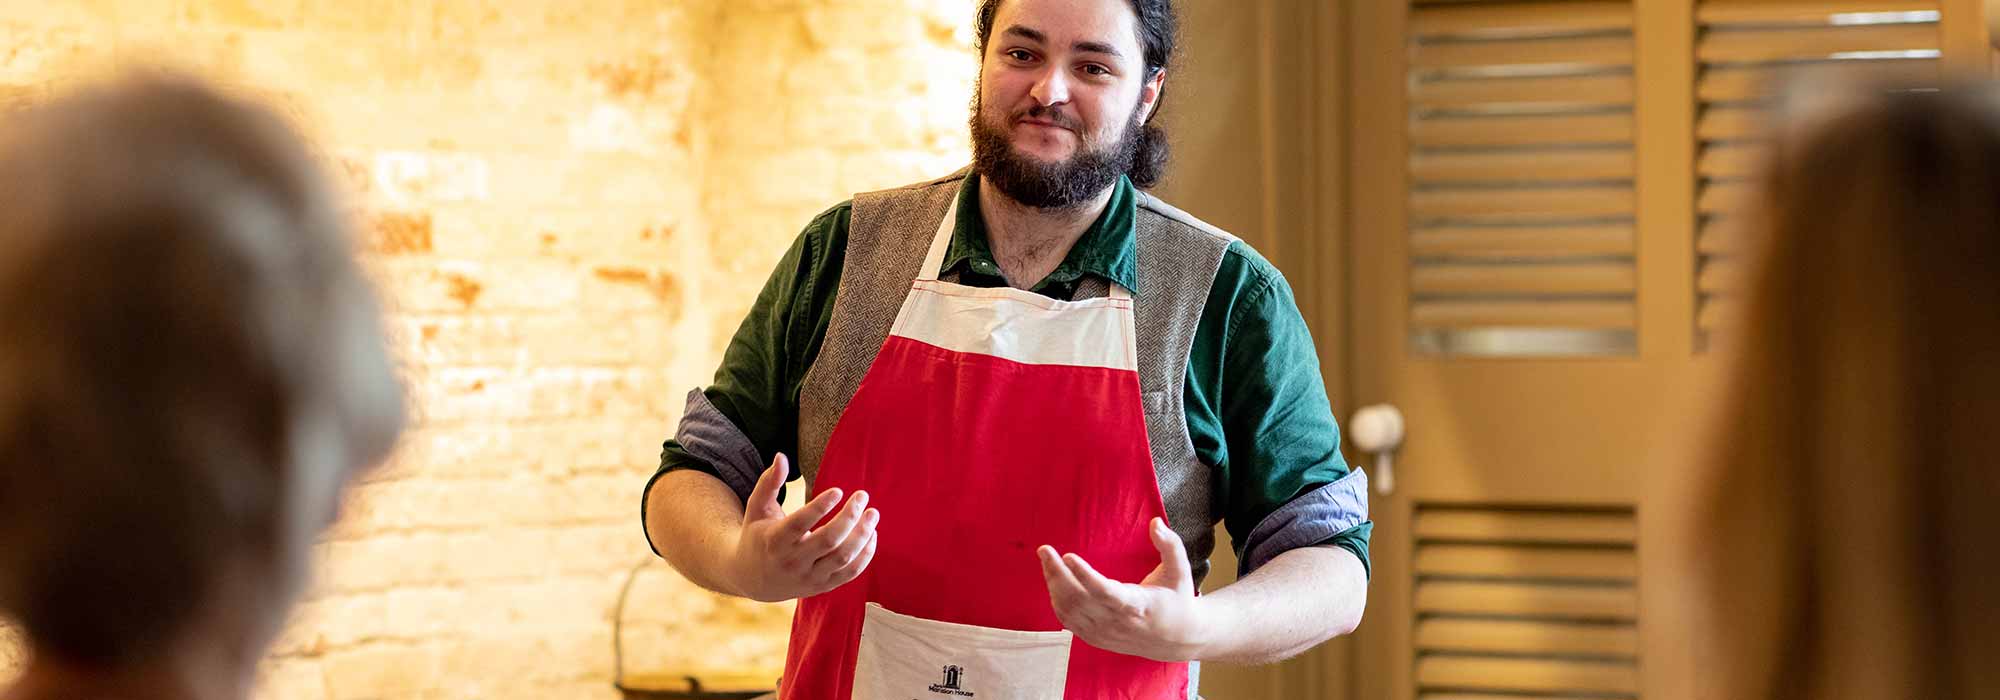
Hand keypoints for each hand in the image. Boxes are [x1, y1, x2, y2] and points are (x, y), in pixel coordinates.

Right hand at [727, 454, 879, 601]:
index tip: (839, 490)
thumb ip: (769, 482)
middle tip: (862, 495)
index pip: (800, 523)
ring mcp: (809, 577)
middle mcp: (792, 561)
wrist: (752, 578)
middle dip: (850, 516)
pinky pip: (850, 573)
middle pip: (828, 540)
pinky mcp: (822, 586)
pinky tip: (872, 534)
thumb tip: (782, 456)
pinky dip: (865, 555)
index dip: (821, 506)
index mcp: (775, 540)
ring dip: (862, 534)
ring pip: (843, 557)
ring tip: (873, 513)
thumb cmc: (758, 534)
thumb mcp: (757, 508)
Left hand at [1038, 518, 1207, 661]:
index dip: (1085, 576)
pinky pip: (1069, 621)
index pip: (1106, 593)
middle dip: (1058, 574)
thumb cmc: (1177, 599)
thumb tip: (1155, 522)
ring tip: (1046, 558)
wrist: (1178, 639)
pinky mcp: (1096, 638)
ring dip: (1054, 584)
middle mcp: (1118, 623)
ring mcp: (1104, 633)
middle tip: (1045, 550)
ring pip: (1070, 611)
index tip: (1068, 556)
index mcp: (1138, 606)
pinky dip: (1057, 600)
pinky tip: (1052, 580)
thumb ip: (1170, 545)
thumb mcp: (1180, 571)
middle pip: (1079, 600)